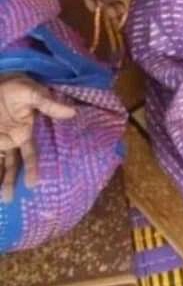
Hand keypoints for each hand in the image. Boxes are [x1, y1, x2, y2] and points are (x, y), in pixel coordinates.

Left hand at [0, 76, 75, 200]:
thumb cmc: (13, 86)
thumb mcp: (31, 93)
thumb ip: (48, 104)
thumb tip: (73, 113)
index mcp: (26, 131)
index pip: (30, 153)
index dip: (32, 168)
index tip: (34, 184)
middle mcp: (14, 140)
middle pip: (13, 165)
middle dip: (11, 181)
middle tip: (8, 200)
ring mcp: (2, 140)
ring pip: (2, 164)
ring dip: (1, 179)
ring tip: (3, 198)